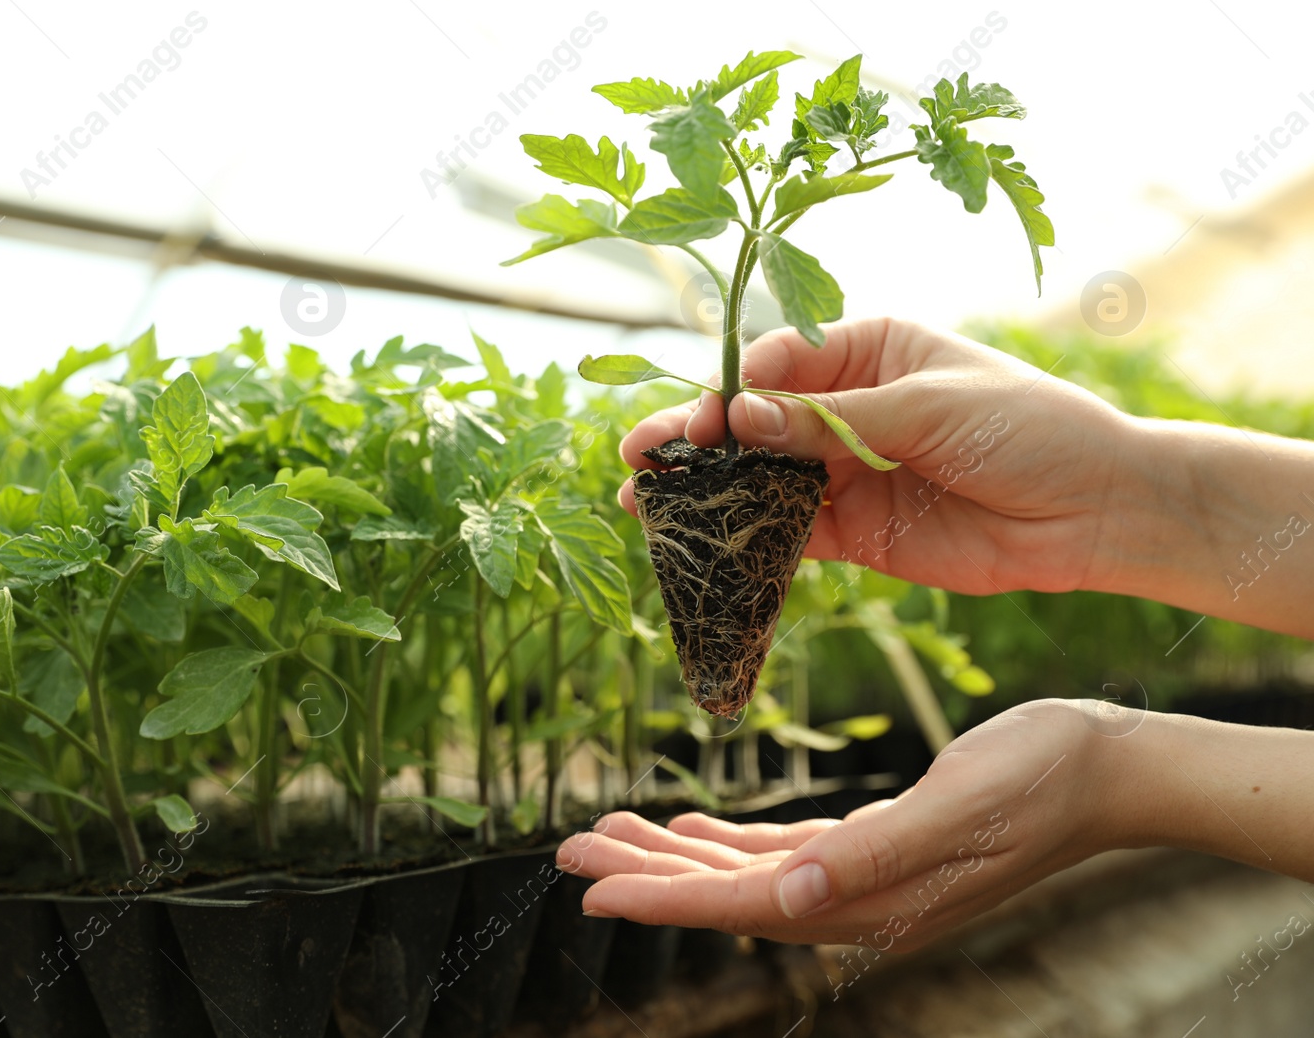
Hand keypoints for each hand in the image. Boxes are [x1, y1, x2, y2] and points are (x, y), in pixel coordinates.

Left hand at [555, 699, 1125, 948]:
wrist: (1107, 769)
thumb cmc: (1042, 780)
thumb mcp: (956, 810)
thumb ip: (873, 858)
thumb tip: (791, 899)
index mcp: (869, 900)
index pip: (741, 907)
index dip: (662, 900)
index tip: (591, 889)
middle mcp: (858, 901)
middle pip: (726, 893)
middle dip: (646, 873)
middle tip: (570, 848)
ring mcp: (866, 878)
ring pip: (744, 872)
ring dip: (675, 855)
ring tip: (609, 831)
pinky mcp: (876, 845)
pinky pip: (782, 854)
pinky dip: (728, 842)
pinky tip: (692, 826)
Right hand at [617, 318, 1131, 595]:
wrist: (1096, 512)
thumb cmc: (1029, 428)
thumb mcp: (929, 408)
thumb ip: (833, 420)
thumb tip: (741, 419)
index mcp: (867, 351)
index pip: (776, 367)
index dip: (729, 393)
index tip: (698, 422)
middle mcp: (847, 408)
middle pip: (754, 424)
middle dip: (696, 439)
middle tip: (637, 458)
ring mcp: (847, 471)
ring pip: (761, 478)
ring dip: (708, 491)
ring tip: (646, 505)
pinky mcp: (857, 531)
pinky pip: (790, 532)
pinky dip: (749, 539)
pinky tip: (706, 545)